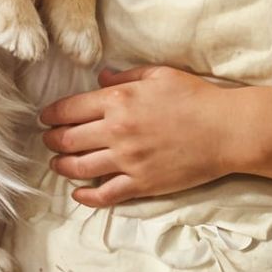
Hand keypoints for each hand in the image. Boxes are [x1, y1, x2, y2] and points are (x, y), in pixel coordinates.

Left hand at [38, 66, 242, 206]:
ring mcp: (127, 160)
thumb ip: (127, 76)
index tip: (45, 118)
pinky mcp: (141, 184)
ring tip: (57, 163)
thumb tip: (102, 78)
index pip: (69, 109)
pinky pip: (104, 194)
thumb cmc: (196, 97)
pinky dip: (86, 197)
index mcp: (118, 100)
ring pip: (79, 168)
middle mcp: (116, 131)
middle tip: (48, 140)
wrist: (225, 131)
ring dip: (62, 166)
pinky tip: (79, 194)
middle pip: (68, 139)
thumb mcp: (160, 75)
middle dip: (52, 140)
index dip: (51, 115)